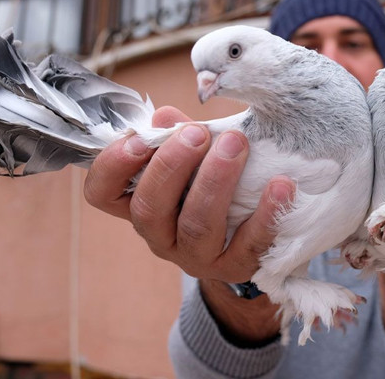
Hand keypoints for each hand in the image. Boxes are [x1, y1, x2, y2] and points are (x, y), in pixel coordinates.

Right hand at [83, 106, 293, 282]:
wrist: (253, 238)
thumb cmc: (213, 186)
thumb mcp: (193, 159)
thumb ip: (178, 136)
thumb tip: (165, 117)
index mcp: (140, 205)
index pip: (102, 194)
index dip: (112, 167)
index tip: (139, 139)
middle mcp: (160, 236)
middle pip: (149, 208)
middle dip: (171, 166)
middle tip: (197, 134)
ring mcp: (197, 257)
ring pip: (196, 226)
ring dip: (215, 182)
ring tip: (236, 144)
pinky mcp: (237, 267)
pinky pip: (250, 244)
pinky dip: (267, 213)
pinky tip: (282, 185)